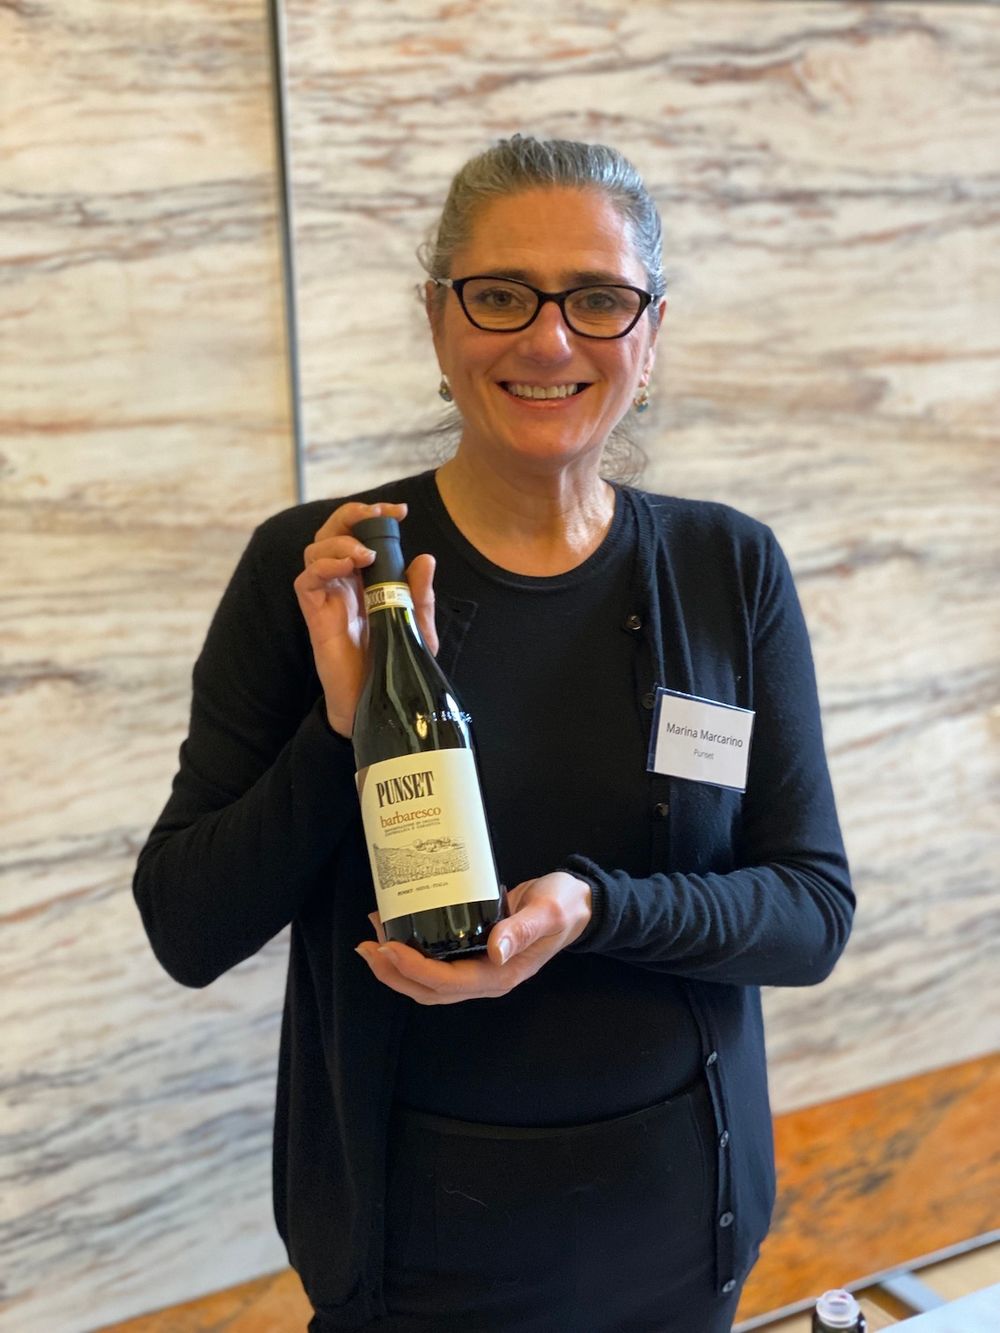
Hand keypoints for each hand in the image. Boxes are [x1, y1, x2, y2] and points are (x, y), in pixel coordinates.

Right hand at [293, 500, 437, 736]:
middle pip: (331, 532)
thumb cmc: (396, 665)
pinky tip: (347, 566)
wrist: (378, 705)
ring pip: (315, 550)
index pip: (360, 534)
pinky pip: (306, 581)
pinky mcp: (316, 617)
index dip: (374, 514)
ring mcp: (328, 599)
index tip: (400, 510)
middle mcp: (344, 584)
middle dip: (351, 514)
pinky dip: (324, 565)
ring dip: (338, 541)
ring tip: (364, 553)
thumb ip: (420, 596)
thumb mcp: (417, 628)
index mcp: (366, 581)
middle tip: (377, 514)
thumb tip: (425, 558)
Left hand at [355, 872, 592, 1003]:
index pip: (447, 982)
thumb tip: (495, 950)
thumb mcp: (548, 912)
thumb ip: (523, 929)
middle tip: (366, 947)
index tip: (387, 947)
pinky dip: (411, 953)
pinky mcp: (473, 953)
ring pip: (428, 982)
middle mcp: (486, 979)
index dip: (414, 969)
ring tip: (373, 938)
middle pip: (429, 990)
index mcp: (501, 975)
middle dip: (393, 972)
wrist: (576, 904)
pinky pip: (436, 963)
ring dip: (396, 966)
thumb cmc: (563, 906)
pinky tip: (397, 930)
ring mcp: (479, 969)